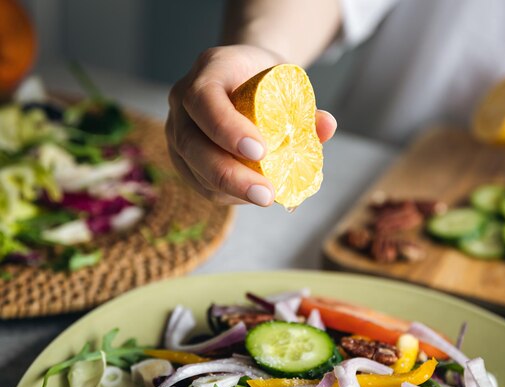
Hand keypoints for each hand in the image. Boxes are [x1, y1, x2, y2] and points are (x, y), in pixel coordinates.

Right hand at [166, 45, 336, 205]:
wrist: (244, 76)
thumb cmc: (267, 79)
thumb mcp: (288, 81)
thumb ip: (306, 106)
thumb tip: (326, 127)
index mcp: (209, 70)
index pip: (204, 99)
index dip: (228, 128)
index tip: (260, 152)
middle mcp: (182, 100)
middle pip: (191, 142)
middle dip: (229, 173)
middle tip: (266, 194)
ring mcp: (177, 129)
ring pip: (193, 167)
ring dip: (229, 190)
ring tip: (265, 199)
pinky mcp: (182, 156)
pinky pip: (198, 181)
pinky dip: (227, 194)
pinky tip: (252, 196)